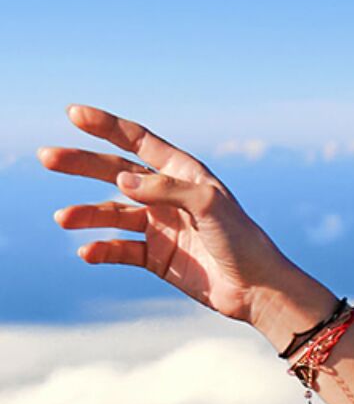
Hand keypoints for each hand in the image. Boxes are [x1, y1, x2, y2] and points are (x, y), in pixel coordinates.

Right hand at [41, 106, 328, 336]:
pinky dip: (102, 249)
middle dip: (81, 164)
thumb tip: (121, 181)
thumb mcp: (210, 205)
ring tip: (63, 218)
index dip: (106, 126)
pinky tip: (87, 252)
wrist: (258, 290)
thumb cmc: (242, 240)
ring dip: (86, 214)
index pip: (138, 142)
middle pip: (114, 173)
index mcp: (183, 174)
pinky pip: (119, 249)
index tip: (72, 113)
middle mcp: (167, 196)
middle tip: (46, 157)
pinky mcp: (156, 257)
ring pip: (112, 214)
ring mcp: (160, 226)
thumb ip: (167, 189)